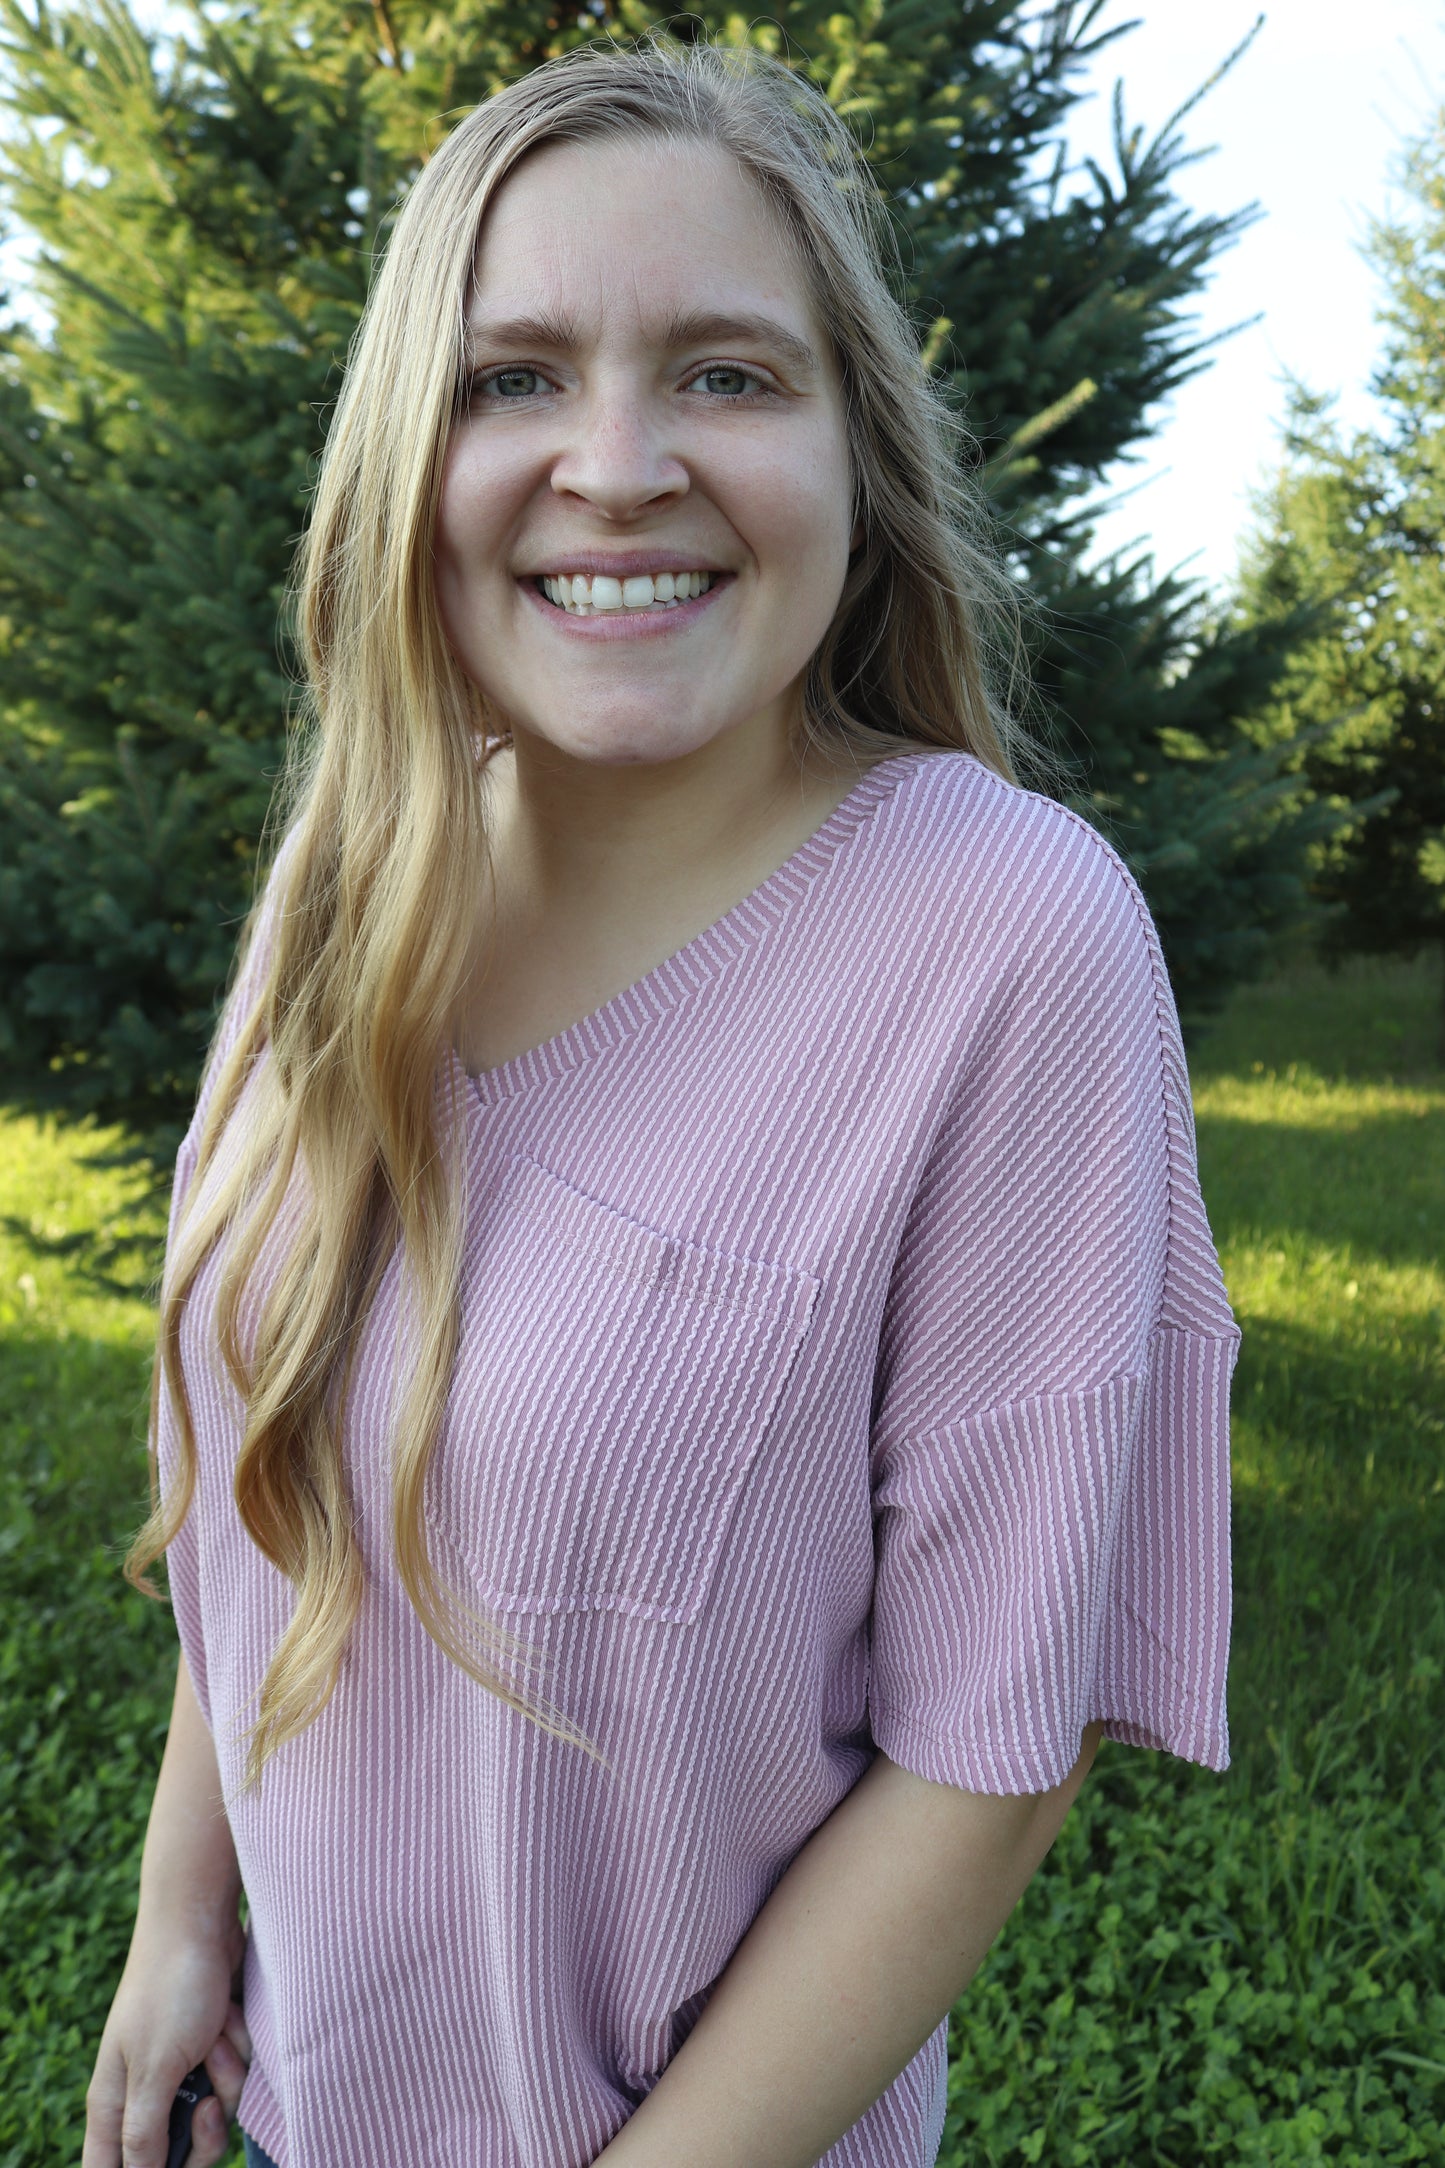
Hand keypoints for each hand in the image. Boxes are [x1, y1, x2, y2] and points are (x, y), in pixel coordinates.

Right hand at [82, 1911, 251, 2167]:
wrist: (202, 1920)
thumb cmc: (172, 1989)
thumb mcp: (155, 2068)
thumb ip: (145, 2131)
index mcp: (115, 2103)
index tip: (169, 2161)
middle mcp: (145, 2090)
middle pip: (179, 2152)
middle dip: (206, 2130)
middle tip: (209, 2102)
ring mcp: (181, 2066)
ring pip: (216, 2111)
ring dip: (227, 2074)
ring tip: (216, 2035)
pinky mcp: (211, 2045)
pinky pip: (236, 2074)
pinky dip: (239, 2048)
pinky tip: (230, 2017)